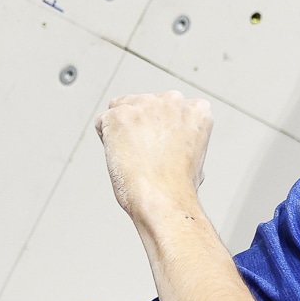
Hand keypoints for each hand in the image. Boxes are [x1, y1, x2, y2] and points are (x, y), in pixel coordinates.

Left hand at [95, 91, 212, 216]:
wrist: (164, 200)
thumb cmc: (178, 188)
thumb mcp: (196, 156)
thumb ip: (182, 137)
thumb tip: (167, 143)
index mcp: (197, 109)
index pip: (169, 106)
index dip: (161, 128)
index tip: (160, 147)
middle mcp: (173, 100)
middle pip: (145, 103)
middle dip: (141, 124)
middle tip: (145, 155)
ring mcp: (146, 104)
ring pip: (122, 109)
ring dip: (123, 130)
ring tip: (133, 158)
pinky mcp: (120, 114)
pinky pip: (103, 121)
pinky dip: (106, 139)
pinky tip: (119, 157)